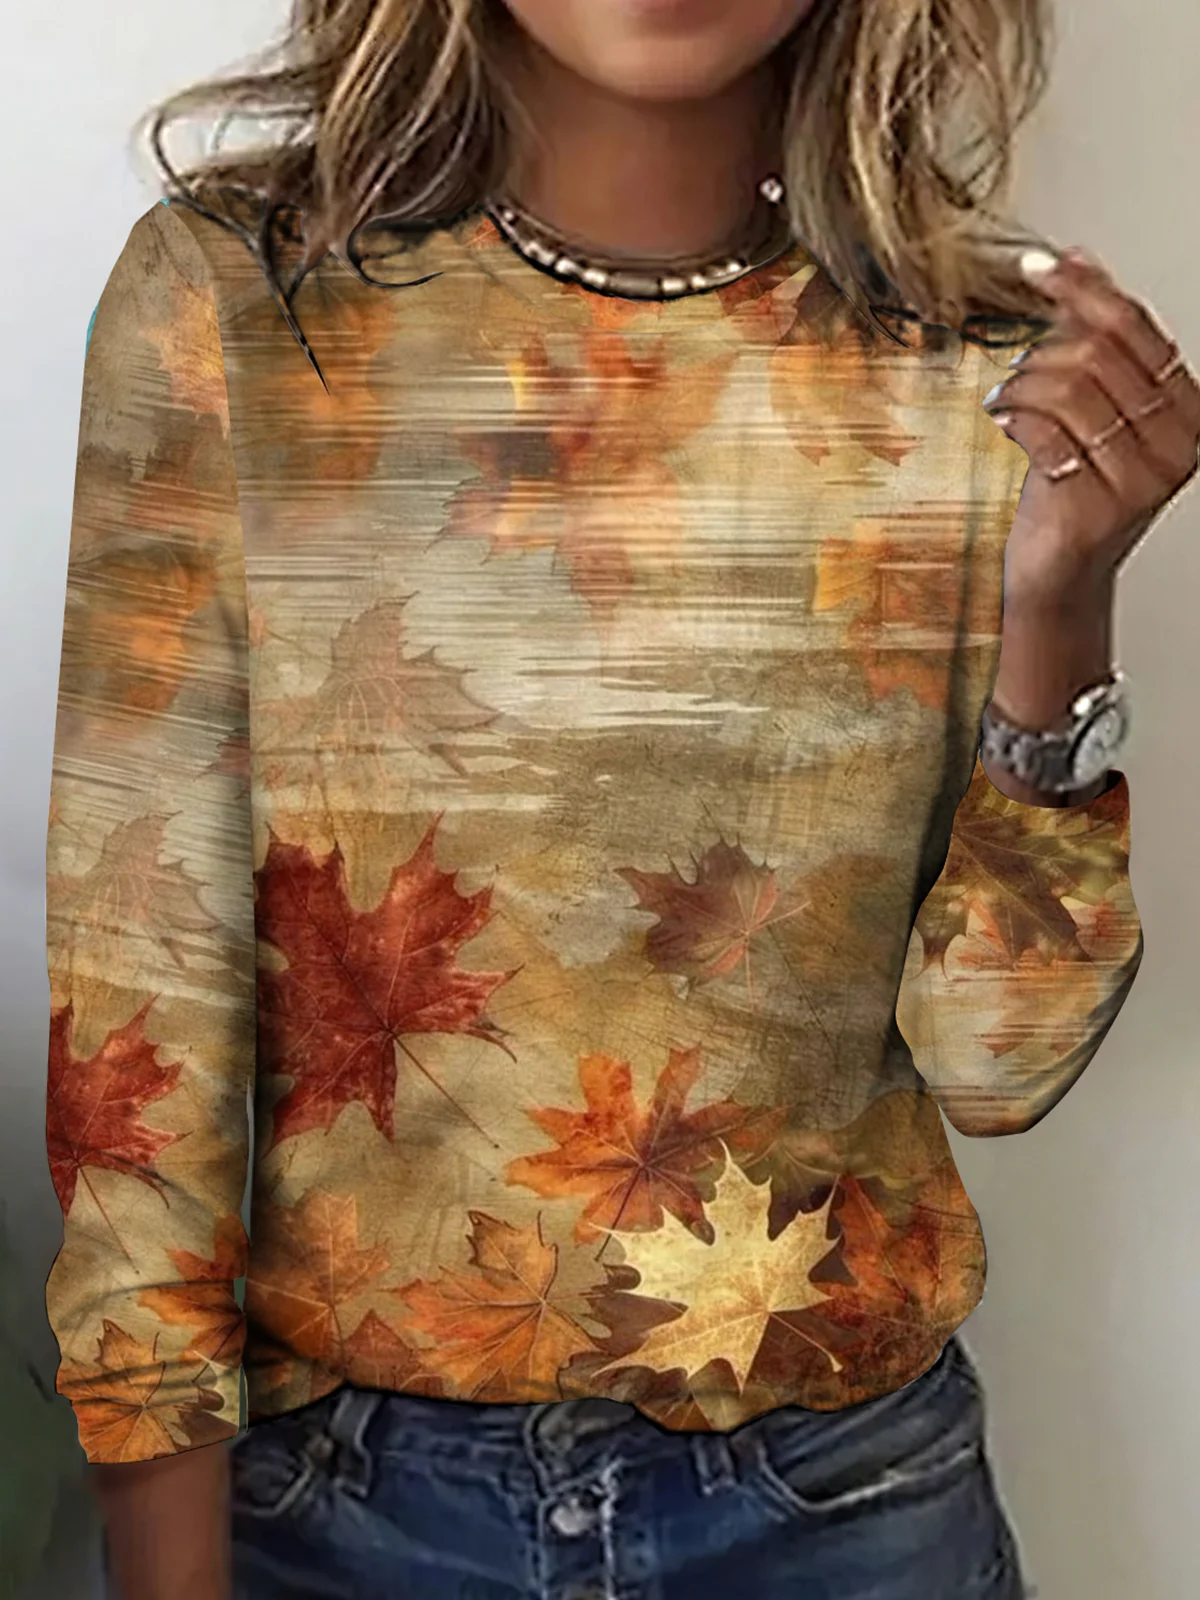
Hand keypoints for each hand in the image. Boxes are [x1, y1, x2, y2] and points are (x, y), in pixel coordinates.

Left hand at [982, 246, 1199, 610]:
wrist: (1057, 575)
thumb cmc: (1071, 493)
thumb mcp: (1091, 410)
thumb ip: (1093, 342)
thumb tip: (1079, 260)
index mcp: (1185, 408)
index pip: (1136, 327)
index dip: (1083, 289)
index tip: (1039, 268)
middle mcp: (1176, 442)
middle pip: (1100, 354)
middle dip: (1043, 352)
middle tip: (1015, 372)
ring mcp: (1141, 478)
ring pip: (1071, 390)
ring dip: (1023, 387)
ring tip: (1005, 402)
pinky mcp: (1099, 506)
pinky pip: (1048, 435)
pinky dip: (1015, 421)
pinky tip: (1003, 424)